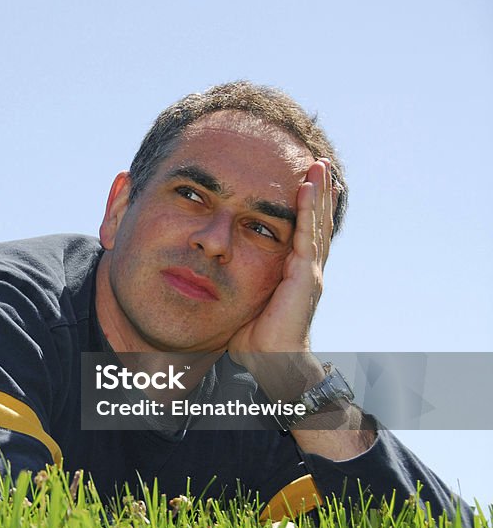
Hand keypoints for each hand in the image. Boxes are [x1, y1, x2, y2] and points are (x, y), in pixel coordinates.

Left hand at [227, 159, 335, 394]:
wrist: (270, 366)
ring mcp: (308, 272)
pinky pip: (306, 236)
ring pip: (315, 223)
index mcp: (291, 273)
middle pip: (314, 221)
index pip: (299, 230)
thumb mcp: (241, 300)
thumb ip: (233, 281)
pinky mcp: (305, 277)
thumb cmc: (252, 340)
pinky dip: (308, 210)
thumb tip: (208, 266)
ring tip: (320, 166)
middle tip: (318, 162)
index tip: (303, 179)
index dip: (304, 206)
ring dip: (318, 192)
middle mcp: (305, 269)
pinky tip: (308, 188)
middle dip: (318, 191)